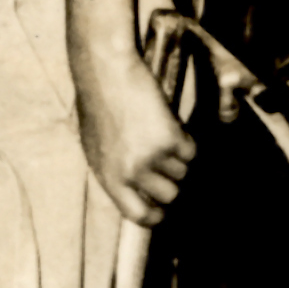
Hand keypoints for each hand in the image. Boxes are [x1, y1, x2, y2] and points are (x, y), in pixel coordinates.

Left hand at [75, 51, 195, 226]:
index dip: (156, 214)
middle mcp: (129, 172)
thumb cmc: (99, 104)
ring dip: (176, 155)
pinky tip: (164, 121)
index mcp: (107, 176)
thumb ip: (116, 171)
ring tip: (155, 131)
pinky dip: (184, 139)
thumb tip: (138, 194)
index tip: (163, 209)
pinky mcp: (169, 139)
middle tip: (164, 160)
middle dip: (172, 180)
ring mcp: (150, 158)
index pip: (138, 215)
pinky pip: (190, 152)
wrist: (105, 72)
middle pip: (170, 196)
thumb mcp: (97, 145)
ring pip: (183, 172)